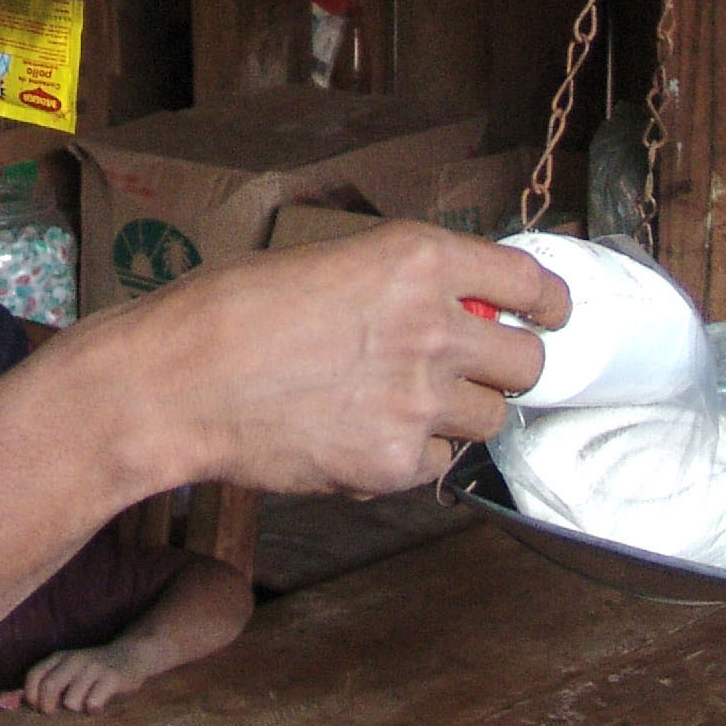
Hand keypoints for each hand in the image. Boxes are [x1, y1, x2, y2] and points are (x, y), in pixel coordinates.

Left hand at [0, 644, 146, 714]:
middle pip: (49, 687)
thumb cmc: (93, 670)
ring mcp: (93, 668)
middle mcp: (74, 660)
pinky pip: (93, 703)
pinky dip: (94, 710)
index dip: (31, 696)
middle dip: (48, 707)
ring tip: (83, 705)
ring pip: (71, 700)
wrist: (131, 654)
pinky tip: (99, 706)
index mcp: (59, 657)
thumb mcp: (69, 668)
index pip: (34, 676)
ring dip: (76, 708)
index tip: (39, 708)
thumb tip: (17, 703)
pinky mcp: (112, 678)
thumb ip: (49, 681)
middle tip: (56, 714)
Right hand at [90, 222, 566, 501]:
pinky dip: (413, 457)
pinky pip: (439, 466)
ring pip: (490, 420)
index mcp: (419, 259)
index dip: (546, 305)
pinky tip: (362, 436)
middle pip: (528, 363)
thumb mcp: (330, 261)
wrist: (179, 381)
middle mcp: (434, 326)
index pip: (531, 283)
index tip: (545, 316)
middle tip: (469, 371)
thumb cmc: (233, 310)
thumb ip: (403, 282)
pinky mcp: (394, 462)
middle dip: (505, 367)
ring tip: (399, 406)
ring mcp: (419, 401)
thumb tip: (456, 305)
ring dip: (459, 416)